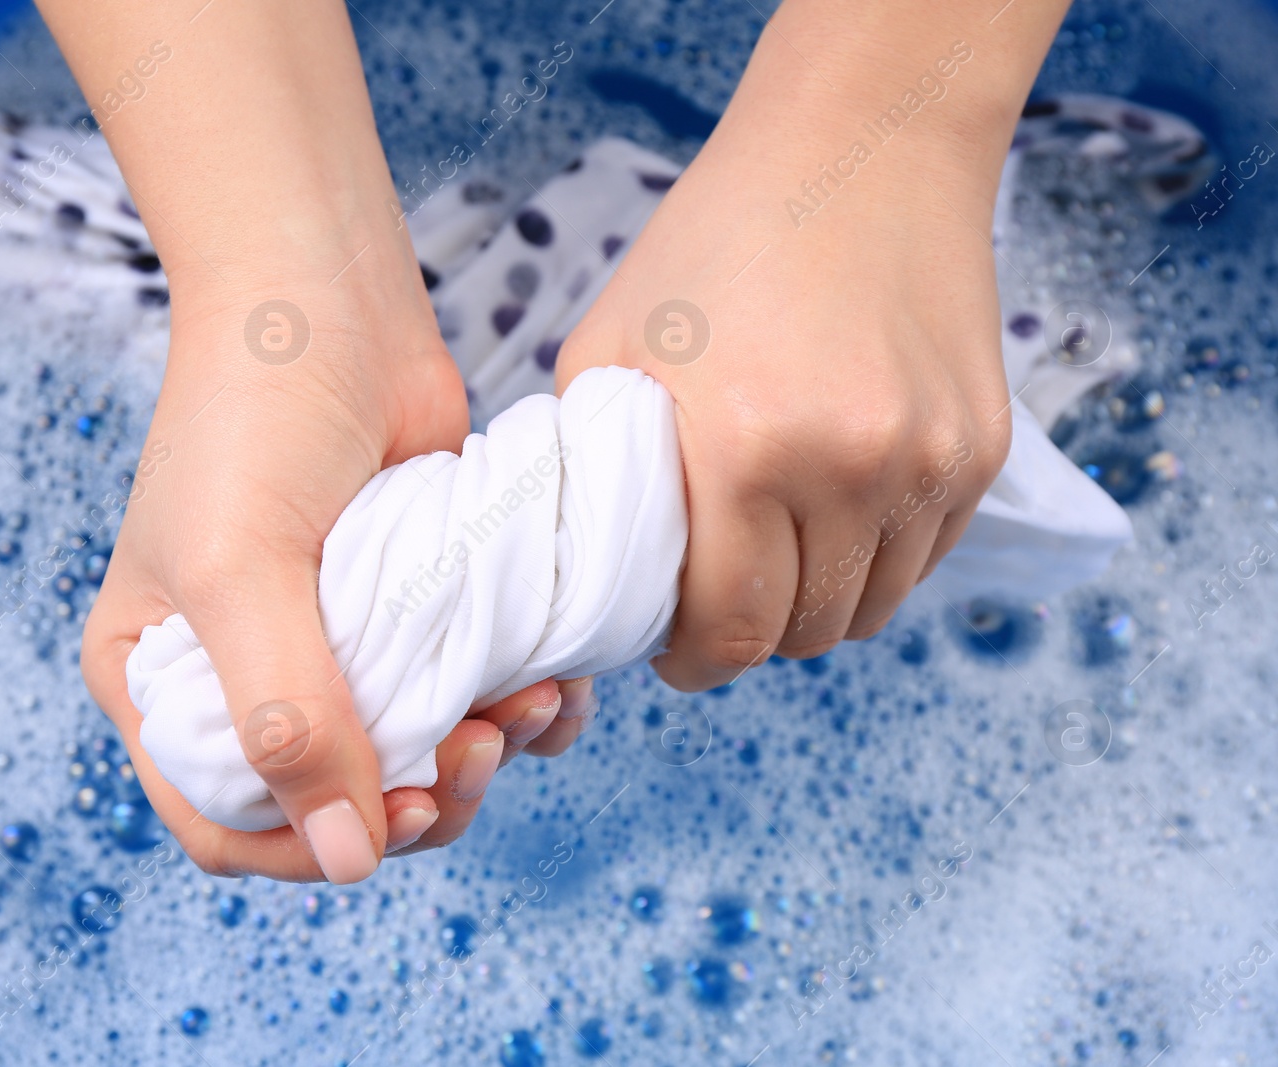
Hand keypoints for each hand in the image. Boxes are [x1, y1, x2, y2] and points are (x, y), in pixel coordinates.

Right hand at [37, 0, 599, 881]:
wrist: (326, 298)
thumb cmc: (249, 420)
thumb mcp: (240, 573)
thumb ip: (286, 718)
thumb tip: (349, 859)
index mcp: (163, 682)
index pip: (224, 821)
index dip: (307, 848)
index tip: (395, 821)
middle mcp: (247, 675)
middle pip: (335, 806)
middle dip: (418, 803)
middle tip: (478, 755)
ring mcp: (338, 647)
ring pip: (418, 762)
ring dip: (484, 760)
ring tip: (528, 711)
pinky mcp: (418, 613)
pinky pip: (472, 698)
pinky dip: (521, 710)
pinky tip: (551, 684)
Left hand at [552, 0, 1062, 687]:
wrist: (860, 149)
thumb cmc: (715, 244)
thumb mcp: (608, 350)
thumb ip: (595, 474)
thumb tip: (594, 575)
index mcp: (747, 448)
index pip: (731, 630)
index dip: (695, 661)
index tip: (677, 652)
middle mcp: (853, 468)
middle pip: (806, 632)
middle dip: (750, 637)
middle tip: (717, 600)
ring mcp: (931, 463)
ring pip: (873, 607)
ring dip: (817, 605)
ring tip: (775, 557)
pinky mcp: (981, 449)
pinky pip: (924, 557)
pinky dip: (874, 559)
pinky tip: (831, 509)